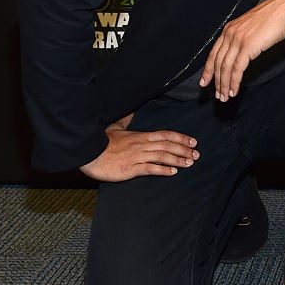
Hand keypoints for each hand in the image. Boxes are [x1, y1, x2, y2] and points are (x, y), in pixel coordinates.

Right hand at [79, 113, 199, 181]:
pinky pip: (149, 169)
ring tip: (189, 163)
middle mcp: (141, 145)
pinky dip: (162, 170)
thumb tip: (131, 112)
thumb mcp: (115, 128)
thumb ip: (125, 121)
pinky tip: (172, 172)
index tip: (192, 142)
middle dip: (184, 150)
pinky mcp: (130, 169)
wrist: (88, 153)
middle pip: (167, 146)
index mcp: (140, 136)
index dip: (180, 138)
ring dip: (177, 159)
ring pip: (162, 156)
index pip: (165, 135)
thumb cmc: (101, 142)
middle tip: (196, 154)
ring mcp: (137, 157)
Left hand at [198, 0, 284, 101]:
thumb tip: (242, 53)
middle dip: (216, 81)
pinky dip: (234, 82)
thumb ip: (244, 38)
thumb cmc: (275, 16)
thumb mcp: (252, 26)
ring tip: (226, 96)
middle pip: (217, 62)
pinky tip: (234, 90)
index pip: (214, 53)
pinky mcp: (248, 46)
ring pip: (225, 67)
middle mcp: (230, 33)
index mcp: (230, 28)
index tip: (205, 81)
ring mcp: (238, 40)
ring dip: (224, 85)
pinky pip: (236, 69)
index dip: (208, 70)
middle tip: (218, 95)